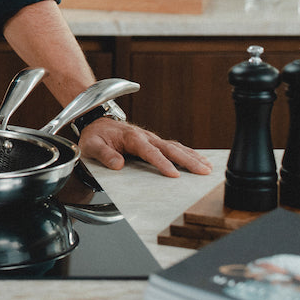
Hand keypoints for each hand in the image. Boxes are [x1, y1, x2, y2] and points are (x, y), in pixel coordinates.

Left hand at [77, 117, 212, 177]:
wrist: (96, 123)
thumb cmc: (95, 136)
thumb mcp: (91, 145)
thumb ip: (104, 154)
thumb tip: (118, 165)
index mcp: (131, 137)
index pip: (150, 152)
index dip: (162, 163)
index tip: (174, 175)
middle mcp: (145, 136)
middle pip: (170, 149)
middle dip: (188, 160)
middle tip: (203, 171)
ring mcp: (152, 139)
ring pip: (176, 147)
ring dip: (192, 157)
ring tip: (208, 168)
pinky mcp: (155, 143)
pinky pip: (174, 147)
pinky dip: (188, 153)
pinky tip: (200, 160)